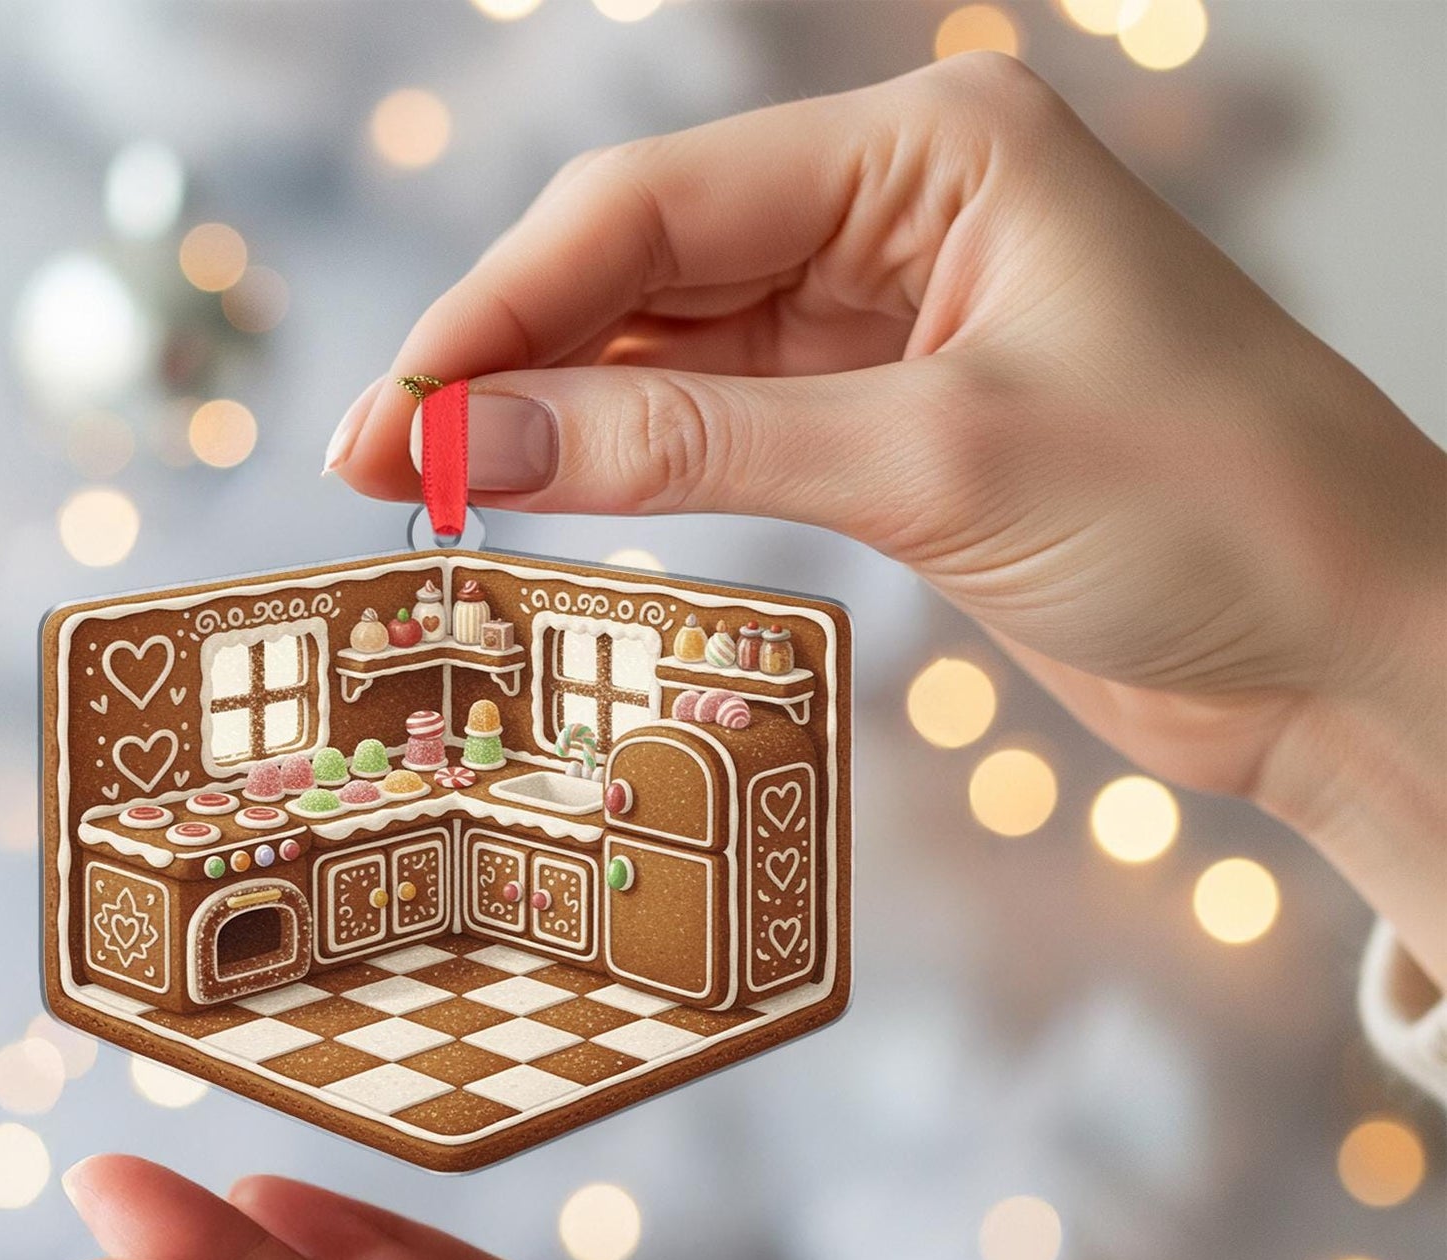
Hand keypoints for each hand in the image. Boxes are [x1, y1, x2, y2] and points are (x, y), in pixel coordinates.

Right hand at [324, 55, 1446, 981]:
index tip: (398, 413)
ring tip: (433, 493)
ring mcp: (893, 322)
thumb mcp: (930, 458)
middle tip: (378, 464)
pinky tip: (546, 501)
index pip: (656, 207)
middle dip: (508, 364)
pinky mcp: (893, 427)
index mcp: (934, 149)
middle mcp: (904, 214)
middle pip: (647, 268)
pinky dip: (636, 467)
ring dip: (557, 421)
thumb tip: (479, 442)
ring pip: (673, 353)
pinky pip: (724, 426)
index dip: (506, 310)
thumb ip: (693, 446)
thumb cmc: (1211, 510)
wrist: (1344, 648)